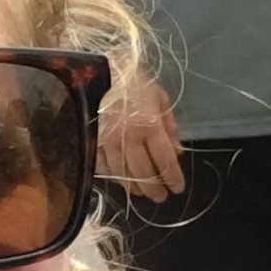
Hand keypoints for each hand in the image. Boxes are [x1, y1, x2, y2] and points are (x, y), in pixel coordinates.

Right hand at [98, 78, 184, 202]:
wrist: (103, 73)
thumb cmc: (136, 85)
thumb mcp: (161, 100)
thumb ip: (170, 128)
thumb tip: (178, 153)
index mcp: (150, 126)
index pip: (165, 161)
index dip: (173, 178)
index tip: (178, 188)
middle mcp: (129, 138)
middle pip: (143, 174)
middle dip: (154, 189)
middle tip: (161, 197)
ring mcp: (108, 142)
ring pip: (122, 175)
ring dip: (135, 188)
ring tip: (143, 192)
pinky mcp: (92, 142)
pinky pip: (104, 168)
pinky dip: (114, 177)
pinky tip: (122, 179)